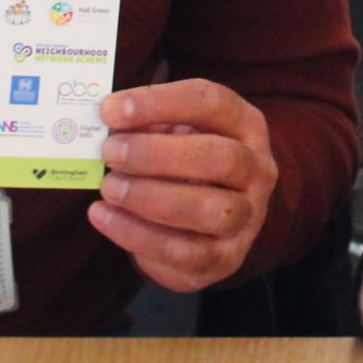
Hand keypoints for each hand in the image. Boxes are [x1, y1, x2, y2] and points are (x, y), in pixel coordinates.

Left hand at [91, 78, 277, 292]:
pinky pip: (184, 252)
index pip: (211, 103)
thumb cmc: (187, 164)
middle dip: (156, 154)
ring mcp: (247, 218)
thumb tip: (106, 122)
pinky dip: (136, 234)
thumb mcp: (175, 133)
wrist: (214, 222)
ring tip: (109, 186)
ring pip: (208, 210)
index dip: (160, 103)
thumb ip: (147, 124)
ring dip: (149, 197)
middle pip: (219, 157)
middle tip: (110, 151)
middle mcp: (258, 170)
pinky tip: (104, 216)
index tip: (111, 110)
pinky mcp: (225, 259)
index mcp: (246, 126)